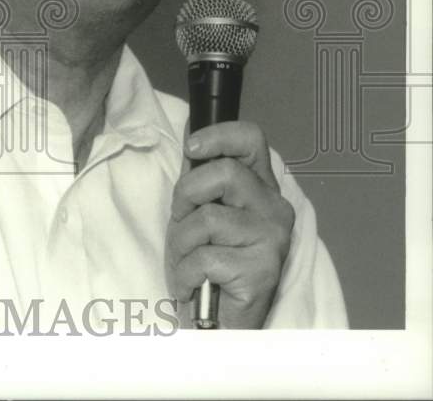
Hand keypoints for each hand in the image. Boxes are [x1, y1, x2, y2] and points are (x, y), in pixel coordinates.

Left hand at [165, 121, 294, 328]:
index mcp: (260, 187)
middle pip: (223, 173)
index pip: (251, 139)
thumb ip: (200, 179)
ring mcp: (273, 239)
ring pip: (208, 218)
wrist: (220, 319)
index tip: (192, 148)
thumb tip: (191, 140)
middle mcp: (275, 209)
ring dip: (181, 243)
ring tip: (189, 261)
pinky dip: (184, 273)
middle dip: (186, 196)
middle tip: (182, 222)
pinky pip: (204, 257)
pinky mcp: (262, 270)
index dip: (219, 135)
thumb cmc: (210, 261)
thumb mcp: (199, 210)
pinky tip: (192, 284)